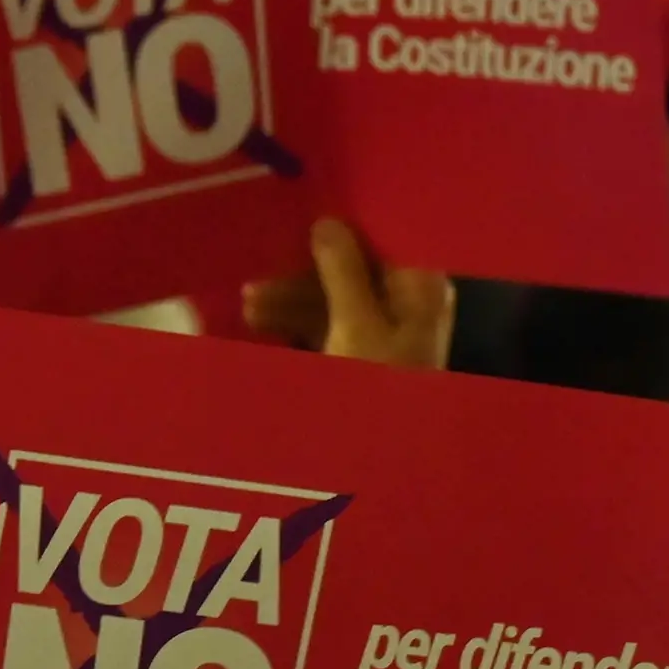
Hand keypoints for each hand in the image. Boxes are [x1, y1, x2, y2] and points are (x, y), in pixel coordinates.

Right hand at [238, 219, 450, 369]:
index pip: (382, 237)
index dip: (343, 224)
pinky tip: (261, 323)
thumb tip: (328, 220)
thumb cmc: (377, 383)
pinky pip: (331, 324)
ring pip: (336, 297)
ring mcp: (388, 330)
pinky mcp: (365, 355)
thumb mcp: (355, 324)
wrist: (384, 459)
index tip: (300, 209)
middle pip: (353, 267)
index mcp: (420, 288)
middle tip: (257, 273)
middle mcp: (409, 302)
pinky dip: (300, 321)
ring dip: (293, 297)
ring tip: (249, 306)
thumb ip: (342, 270)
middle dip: (304, 270)